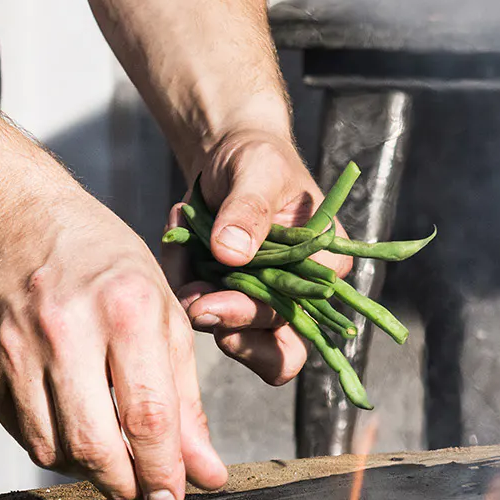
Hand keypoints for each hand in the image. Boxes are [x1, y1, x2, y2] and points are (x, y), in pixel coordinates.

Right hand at [0, 179, 226, 499]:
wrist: (13, 222)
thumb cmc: (102, 266)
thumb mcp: (162, 314)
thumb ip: (185, 401)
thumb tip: (206, 474)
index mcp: (124, 308)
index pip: (147, 416)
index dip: (164, 471)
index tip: (174, 497)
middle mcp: (63, 329)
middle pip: (93, 445)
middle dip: (124, 483)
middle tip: (142, 489)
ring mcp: (12, 350)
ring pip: (52, 450)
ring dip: (87, 468)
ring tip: (108, 449)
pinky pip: (22, 434)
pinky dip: (52, 443)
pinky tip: (69, 419)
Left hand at [175, 126, 347, 385]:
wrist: (228, 153)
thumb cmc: (258, 157)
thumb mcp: (259, 170)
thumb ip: (249, 210)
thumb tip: (231, 254)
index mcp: (324, 269)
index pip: (301, 322)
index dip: (259, 325)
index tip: (214, 306)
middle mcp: (298, 295)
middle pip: (269, 347)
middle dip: (224, 322)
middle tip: (190, 300)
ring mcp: (259, 301)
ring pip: (227, 333)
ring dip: (194, 297)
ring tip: (179, 238)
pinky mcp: (225, 297)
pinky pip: (197, 307)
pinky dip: (180, 277)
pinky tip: (176, 236)